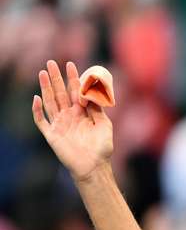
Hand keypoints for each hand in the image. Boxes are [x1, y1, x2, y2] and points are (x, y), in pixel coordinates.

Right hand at [32, 60, 112, 180]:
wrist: (94, 167)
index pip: (76, 92)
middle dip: (56, 78)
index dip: (73, 78)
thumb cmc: (102, 148)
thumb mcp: (105, 126)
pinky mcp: (51, 134)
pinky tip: (36, 98)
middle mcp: (69, 116)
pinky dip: (37, 110)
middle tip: (51, 62)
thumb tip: (92, 93)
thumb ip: (98, 109)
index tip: (70, 65)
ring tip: (42, 73)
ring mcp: (59, 124)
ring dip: (45, 88)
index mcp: (82, 113)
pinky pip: (41, 120)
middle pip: (60, 93)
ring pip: (50, 102)